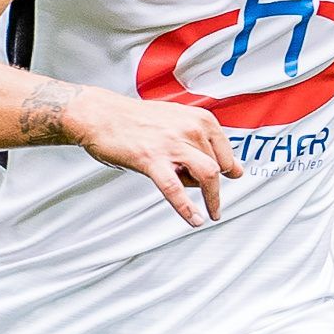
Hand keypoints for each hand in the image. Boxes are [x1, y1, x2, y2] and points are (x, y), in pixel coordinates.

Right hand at [58, 88, 243, 226]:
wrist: (102, 114)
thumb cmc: (136, 119)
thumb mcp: (177, 122)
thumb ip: (201, 142)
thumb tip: (228, 166)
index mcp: (198, 118)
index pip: (225, 151)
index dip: (228, 168)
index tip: (231, 177)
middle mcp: (189, 129)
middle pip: (217, 166)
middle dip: (214, 185)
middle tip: (211, 199)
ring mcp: (172, 144)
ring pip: (206, 176)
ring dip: (212, 199)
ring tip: (212, 213)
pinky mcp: (152, 159)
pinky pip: (175, 189)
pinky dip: (187, 208)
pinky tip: (194, 219)